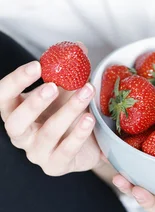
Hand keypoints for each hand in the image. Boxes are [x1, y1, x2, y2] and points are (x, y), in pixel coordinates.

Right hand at [0, 59, 101, 174]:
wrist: (90, 142)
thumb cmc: (68, 110)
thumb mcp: (68, 87)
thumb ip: (71, 67)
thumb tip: (78, 46)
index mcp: (17, 110)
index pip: (3, 96)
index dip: (16, 81)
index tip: (36, 65)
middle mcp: (22, 134)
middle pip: (15, 122)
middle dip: (33, 102)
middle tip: (53, 85)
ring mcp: (37, 152)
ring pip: (47, 134)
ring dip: (68, 110)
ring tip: (86, 91)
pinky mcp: (56, 165)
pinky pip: (65, 150)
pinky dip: (78, 133)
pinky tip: (89, 118)